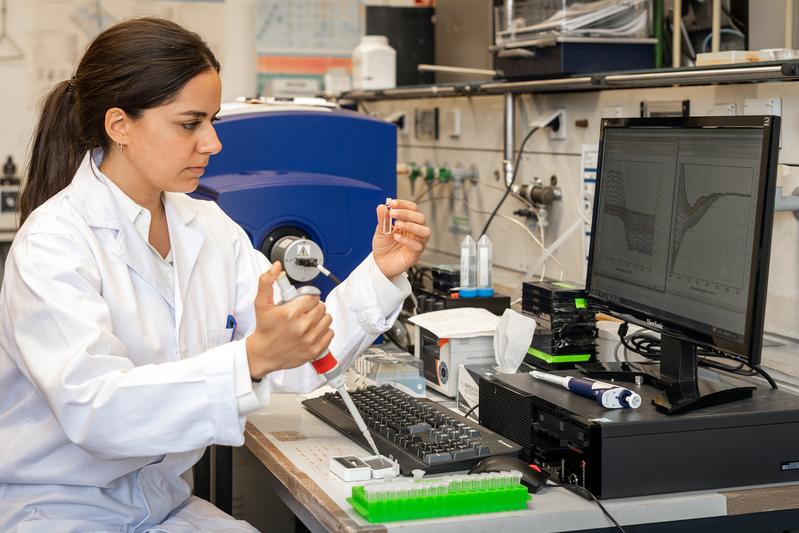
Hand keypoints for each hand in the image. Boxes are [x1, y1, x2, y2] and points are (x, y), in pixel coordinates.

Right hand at [245, 262, 333, 379]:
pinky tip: (312, 331)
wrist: (263, 353)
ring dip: (319, 318)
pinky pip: (330, 333)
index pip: (313, 296)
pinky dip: (323, 331)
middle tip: (303, 312)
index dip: (307, 298)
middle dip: (313, 307)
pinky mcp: (315, 350)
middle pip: (321, 307)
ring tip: (308, 321)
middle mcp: (302, 326)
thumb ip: (267, 282)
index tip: (301, 302)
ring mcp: (310, 339)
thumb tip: (276, 266)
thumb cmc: (264, 329)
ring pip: (327, 319)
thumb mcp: (261, 303)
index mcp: (291, 313)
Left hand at [373, 198, 430, 278]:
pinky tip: (396, 237)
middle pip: (421, 218)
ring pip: (425, 231)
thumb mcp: (380, 231)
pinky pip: (418, 246)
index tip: (392, 203)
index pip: (413, 209)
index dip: (404, 204)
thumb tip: (381, 206)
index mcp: (409, 222)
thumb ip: (383, 219)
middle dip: (407, 213)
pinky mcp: (416, 254)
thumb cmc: (384, 246)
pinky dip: (407, 240)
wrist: (380, 264)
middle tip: (392, 213)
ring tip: (397, 225)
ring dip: (411, 226)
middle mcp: (416, 231)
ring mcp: (417, 242)